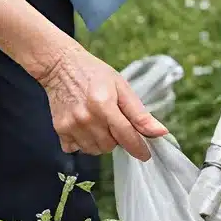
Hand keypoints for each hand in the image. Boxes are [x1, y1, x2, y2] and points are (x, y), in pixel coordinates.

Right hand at [37, 42, 167, 160]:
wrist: (62, 66)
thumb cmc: (95, 74)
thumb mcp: (122, 87)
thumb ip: (139, 113)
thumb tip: (160, 132)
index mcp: (104, 104)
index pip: (126, 135)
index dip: (138, 147)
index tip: (146, 154)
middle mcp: (86, 118)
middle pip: (110, 146)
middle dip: (116, 138)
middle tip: (113, 120)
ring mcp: (70, 125)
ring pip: (94, 150)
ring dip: (101, 142)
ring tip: (99, 122)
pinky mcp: (59, 130)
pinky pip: (76, 149)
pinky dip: (83, 143)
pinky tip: (84, 127)